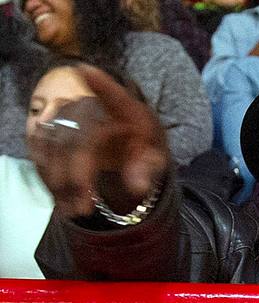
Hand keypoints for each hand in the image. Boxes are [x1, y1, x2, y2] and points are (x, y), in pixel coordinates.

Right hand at [27, 65, 168, 219]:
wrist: (126, 142)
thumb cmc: (143, 147)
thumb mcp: (154, 159)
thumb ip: (147, 169)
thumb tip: (137, 186)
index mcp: (126, 110)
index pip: (114, 95)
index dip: (100, 84)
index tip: (85, 71)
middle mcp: (91, 106)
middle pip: (76, 137)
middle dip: (77, 176)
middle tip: (84, 209)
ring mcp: (67, 113)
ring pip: (53, 145)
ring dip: (59, 181)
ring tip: (74, 211)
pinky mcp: (51, 124)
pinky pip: (41, 147)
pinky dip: (47, 174)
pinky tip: (61, 198)